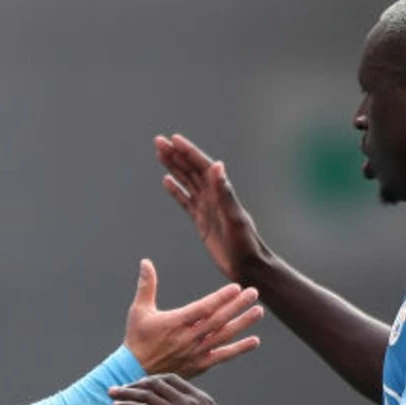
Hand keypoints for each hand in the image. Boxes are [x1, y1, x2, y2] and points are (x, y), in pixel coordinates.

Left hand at [109, 373, 248, 404]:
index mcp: (201, 398)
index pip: (172, 379)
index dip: (153, 380)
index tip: (141, 385)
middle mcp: (188, 400)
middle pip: (155, 383)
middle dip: (135, 384)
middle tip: (121, 388)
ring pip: (145, 394)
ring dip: (125, 392)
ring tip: (111, 394)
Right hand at [122, 259, 263, 377]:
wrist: (135, 371)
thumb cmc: (137, 339)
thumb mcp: (139, 310)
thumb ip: (147, 286)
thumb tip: (146, 262)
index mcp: (175, 323)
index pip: (203, 308)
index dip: (220, 298)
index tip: (235, 288)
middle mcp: (188, 338)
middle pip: (218, 320)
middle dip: (237, 306)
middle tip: (254, 293)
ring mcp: (195, 352)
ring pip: (224, 336)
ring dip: (242, 324)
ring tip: (258, 312)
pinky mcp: (199, 365)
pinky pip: (223, 356)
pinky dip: (239, 349)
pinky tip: (254, 341)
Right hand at [156, 133, 272, 282]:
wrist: (247, 265)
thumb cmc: (245, 243)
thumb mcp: (234, 217)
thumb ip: (224, 191)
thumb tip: (216, 165)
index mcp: (220, 192)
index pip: (201, 166)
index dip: (188, 152)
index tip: (173, 139)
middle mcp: (212, 195)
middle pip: (190, 170)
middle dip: (175, 155)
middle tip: (158, 141)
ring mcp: (206, 207)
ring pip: (186, 181)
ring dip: (174, 167)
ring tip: (160, 154)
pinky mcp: (201, 220)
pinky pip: (185, 201)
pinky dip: (176, 190)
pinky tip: (166, 181)